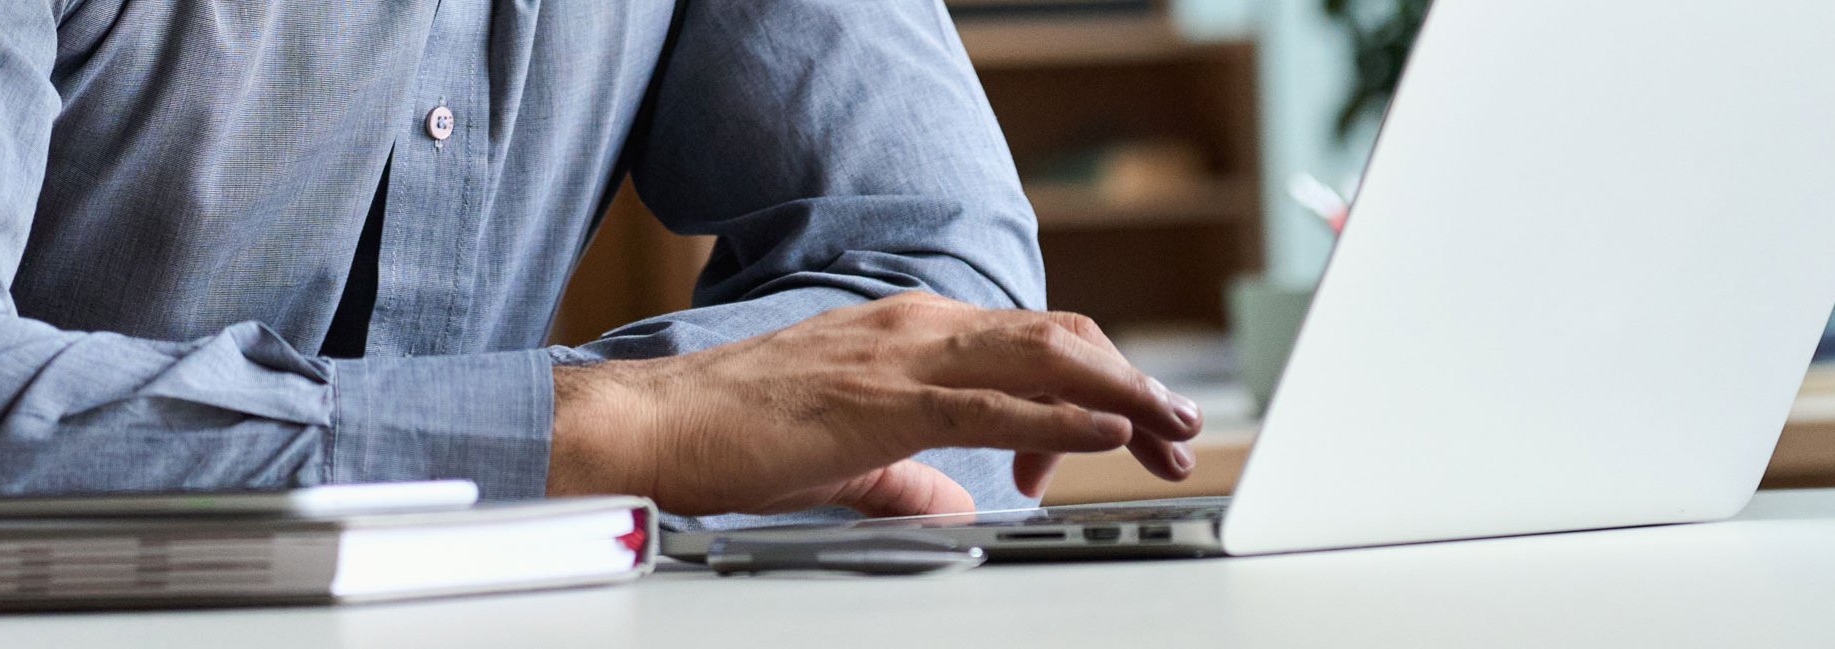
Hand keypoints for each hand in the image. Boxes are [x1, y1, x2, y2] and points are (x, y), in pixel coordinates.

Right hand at [546, 292, 1202, 517]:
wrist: (654, 425)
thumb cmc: (731, 436)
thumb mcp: (845, 459)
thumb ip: (908, 478)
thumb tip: (957, 505)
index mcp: (908, 333)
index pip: (1031, 344)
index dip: (1094, 385)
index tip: (1126, 436)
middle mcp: (916, 326)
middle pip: (1059, 341)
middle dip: (1131, 384)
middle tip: (1179, 430)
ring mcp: (903, 354)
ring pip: (1045, 358)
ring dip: (1121, 393)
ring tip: (1171, 426)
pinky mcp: (886, 398)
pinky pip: (996, 402)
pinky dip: (1064, 416)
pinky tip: (1105, 433)